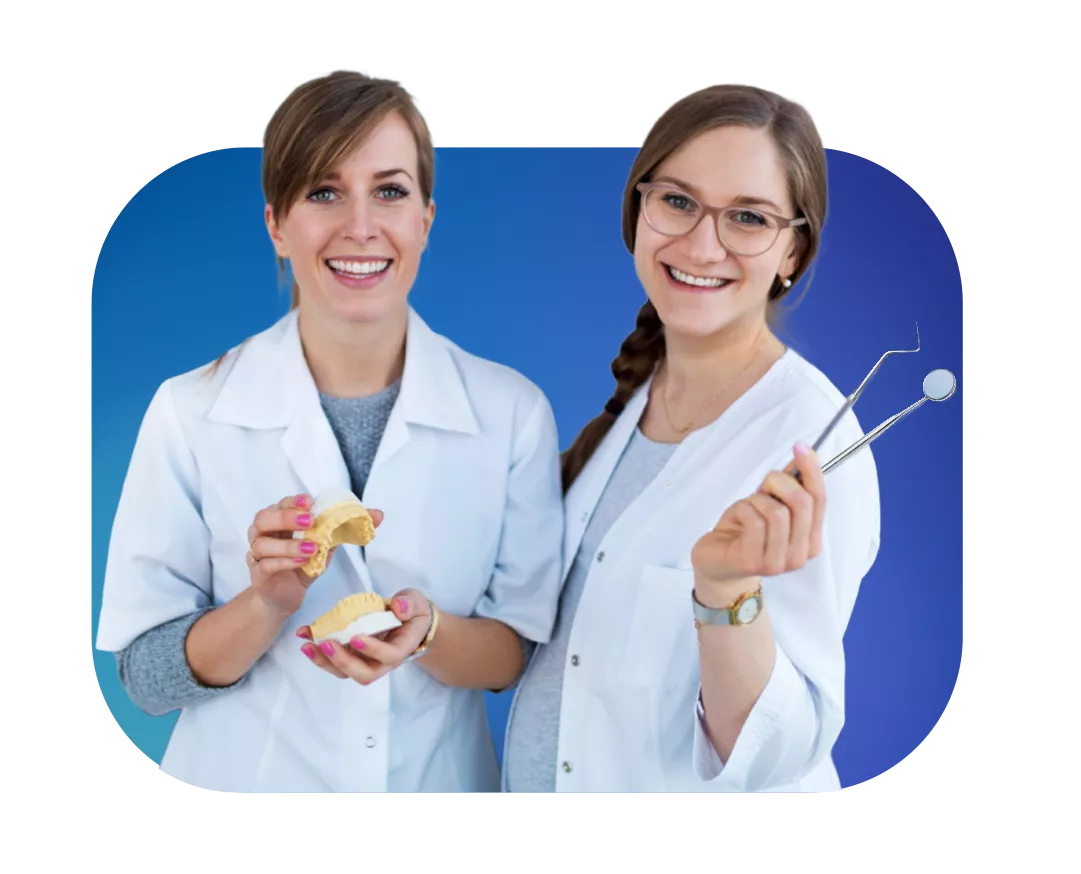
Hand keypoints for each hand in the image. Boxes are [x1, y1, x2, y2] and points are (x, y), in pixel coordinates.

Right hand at [246, 494, 383, 617]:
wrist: (286, 597)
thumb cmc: (304, 564)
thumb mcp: (327, 545)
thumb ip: (346, 528)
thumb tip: (377, 515)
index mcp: (279, 522)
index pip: (280, 504)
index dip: (292, 501)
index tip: (309, 502)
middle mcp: (263, 534)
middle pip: (263, 518)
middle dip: (285, 517)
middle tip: (309, 521)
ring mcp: (257, 555)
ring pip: (261, 543)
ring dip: (288, 545)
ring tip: (312, 548)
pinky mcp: (259, 575)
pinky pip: (264, 565)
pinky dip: (283, 562)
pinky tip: (301, 563)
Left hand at [296, 588, 432, 684]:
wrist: (409, 624)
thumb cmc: (412, 613)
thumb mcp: (416, 603)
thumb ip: (410, 604)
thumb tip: (398, 607)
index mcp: (401, 648)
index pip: (389, 656)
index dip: (373, 650)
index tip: (355, 637)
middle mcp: (383, 662)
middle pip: (364, 674)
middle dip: (343, 661)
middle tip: (326, 643)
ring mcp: (366, 662)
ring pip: (346, 673)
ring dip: (325, 662)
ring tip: (308, 646)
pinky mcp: (352, 657)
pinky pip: (335, 663)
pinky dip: (318, 654)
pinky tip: (306, 639)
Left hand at [690, 441, 825, 595]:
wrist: (715, 563)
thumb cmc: (744, 531)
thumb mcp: (768, 503)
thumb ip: (789, 484)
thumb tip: (803, 455)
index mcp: (811, 540)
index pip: (820, 500)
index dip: (812, 470)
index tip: (801, 446)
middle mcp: (800, 555)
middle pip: (802, 503)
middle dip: (780, 482)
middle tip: (764, 484)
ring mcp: (778, 562)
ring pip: (776, 512)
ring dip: (757, 500)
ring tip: (748, 508)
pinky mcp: (752, 562)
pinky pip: (754, 521)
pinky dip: (743, 509)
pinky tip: (738, 518)